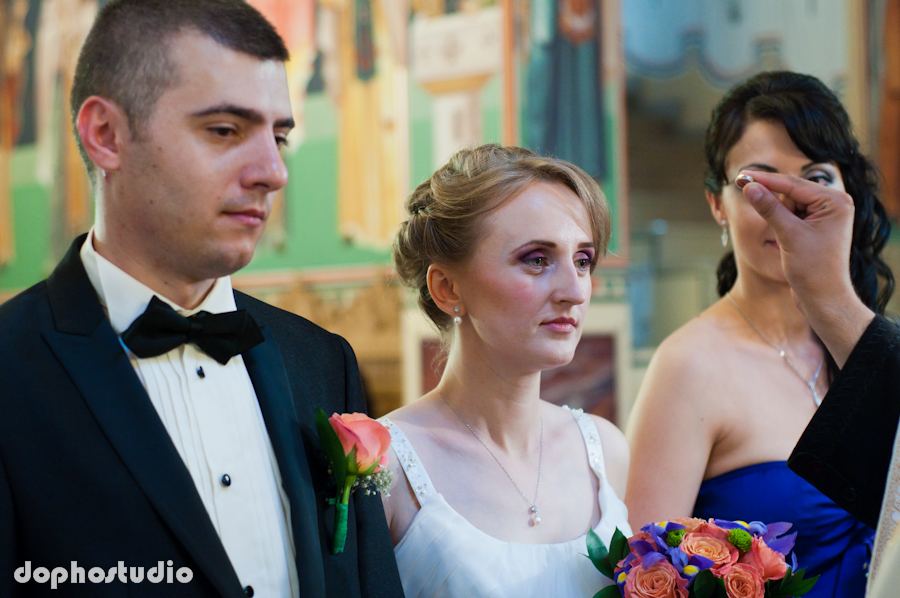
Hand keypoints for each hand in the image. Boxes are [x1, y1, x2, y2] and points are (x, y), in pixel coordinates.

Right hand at [738, 170, 873, 365]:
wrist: (823, 299)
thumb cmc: (813, 269)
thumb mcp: (788, 234)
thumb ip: (768, 208)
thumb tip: (750, 187)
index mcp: (835, 201)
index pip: (793, 185)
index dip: (766, 181)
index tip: (742, 176)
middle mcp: (833, 205)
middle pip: (791, 194)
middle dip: (775, 205)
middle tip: (767, 218)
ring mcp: (825, 216)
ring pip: (788, 206)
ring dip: (778, 219)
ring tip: (787, 242)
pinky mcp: (815, 228)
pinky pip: (791, 217)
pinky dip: (781, 225)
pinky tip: (785, 241)